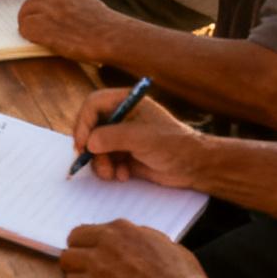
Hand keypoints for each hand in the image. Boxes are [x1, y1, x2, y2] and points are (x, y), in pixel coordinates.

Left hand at [15, 0, 124, 58]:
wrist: (113, 37)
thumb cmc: (107, 29)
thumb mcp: (90, 6)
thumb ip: (74, 4)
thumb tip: (59, 14)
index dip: (41, 10)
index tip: (43, 19)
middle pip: (30, 3)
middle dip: (30, 16)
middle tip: (32, 29)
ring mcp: (49, 9)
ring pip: (25, 15)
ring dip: (28, 26)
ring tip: (35, 37)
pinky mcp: (43, 25)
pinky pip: (25, 28)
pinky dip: (29, 36)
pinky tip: (38, 42)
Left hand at [61, 220, 216, 277]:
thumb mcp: (166, 247)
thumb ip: (144, 240)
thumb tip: (137, 240)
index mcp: (123, 229)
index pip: (90, 230)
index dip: (91, 245)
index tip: (95, 255)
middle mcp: (107, 240)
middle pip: (73, 241)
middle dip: (78, 256)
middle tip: (87, 271)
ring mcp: (97, 262)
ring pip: (67, 261)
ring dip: (76, 273)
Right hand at [70, 87, 200, 186]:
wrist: (194, 166)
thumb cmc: (173, 144)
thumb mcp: (142, 137)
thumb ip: (113, 137)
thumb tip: (88, 143)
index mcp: (125, 101)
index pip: (93, 105)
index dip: (83, 122)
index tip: (82, 144)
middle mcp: (121, 117)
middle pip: (90, 127)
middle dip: (90, 147)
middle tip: (89, 161)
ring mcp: (122, 137)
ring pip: (95, 148)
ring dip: (100, 162)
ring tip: (112, 173)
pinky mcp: (124, 155)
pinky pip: (105, 161)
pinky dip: (110, 170)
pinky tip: (124, 175)